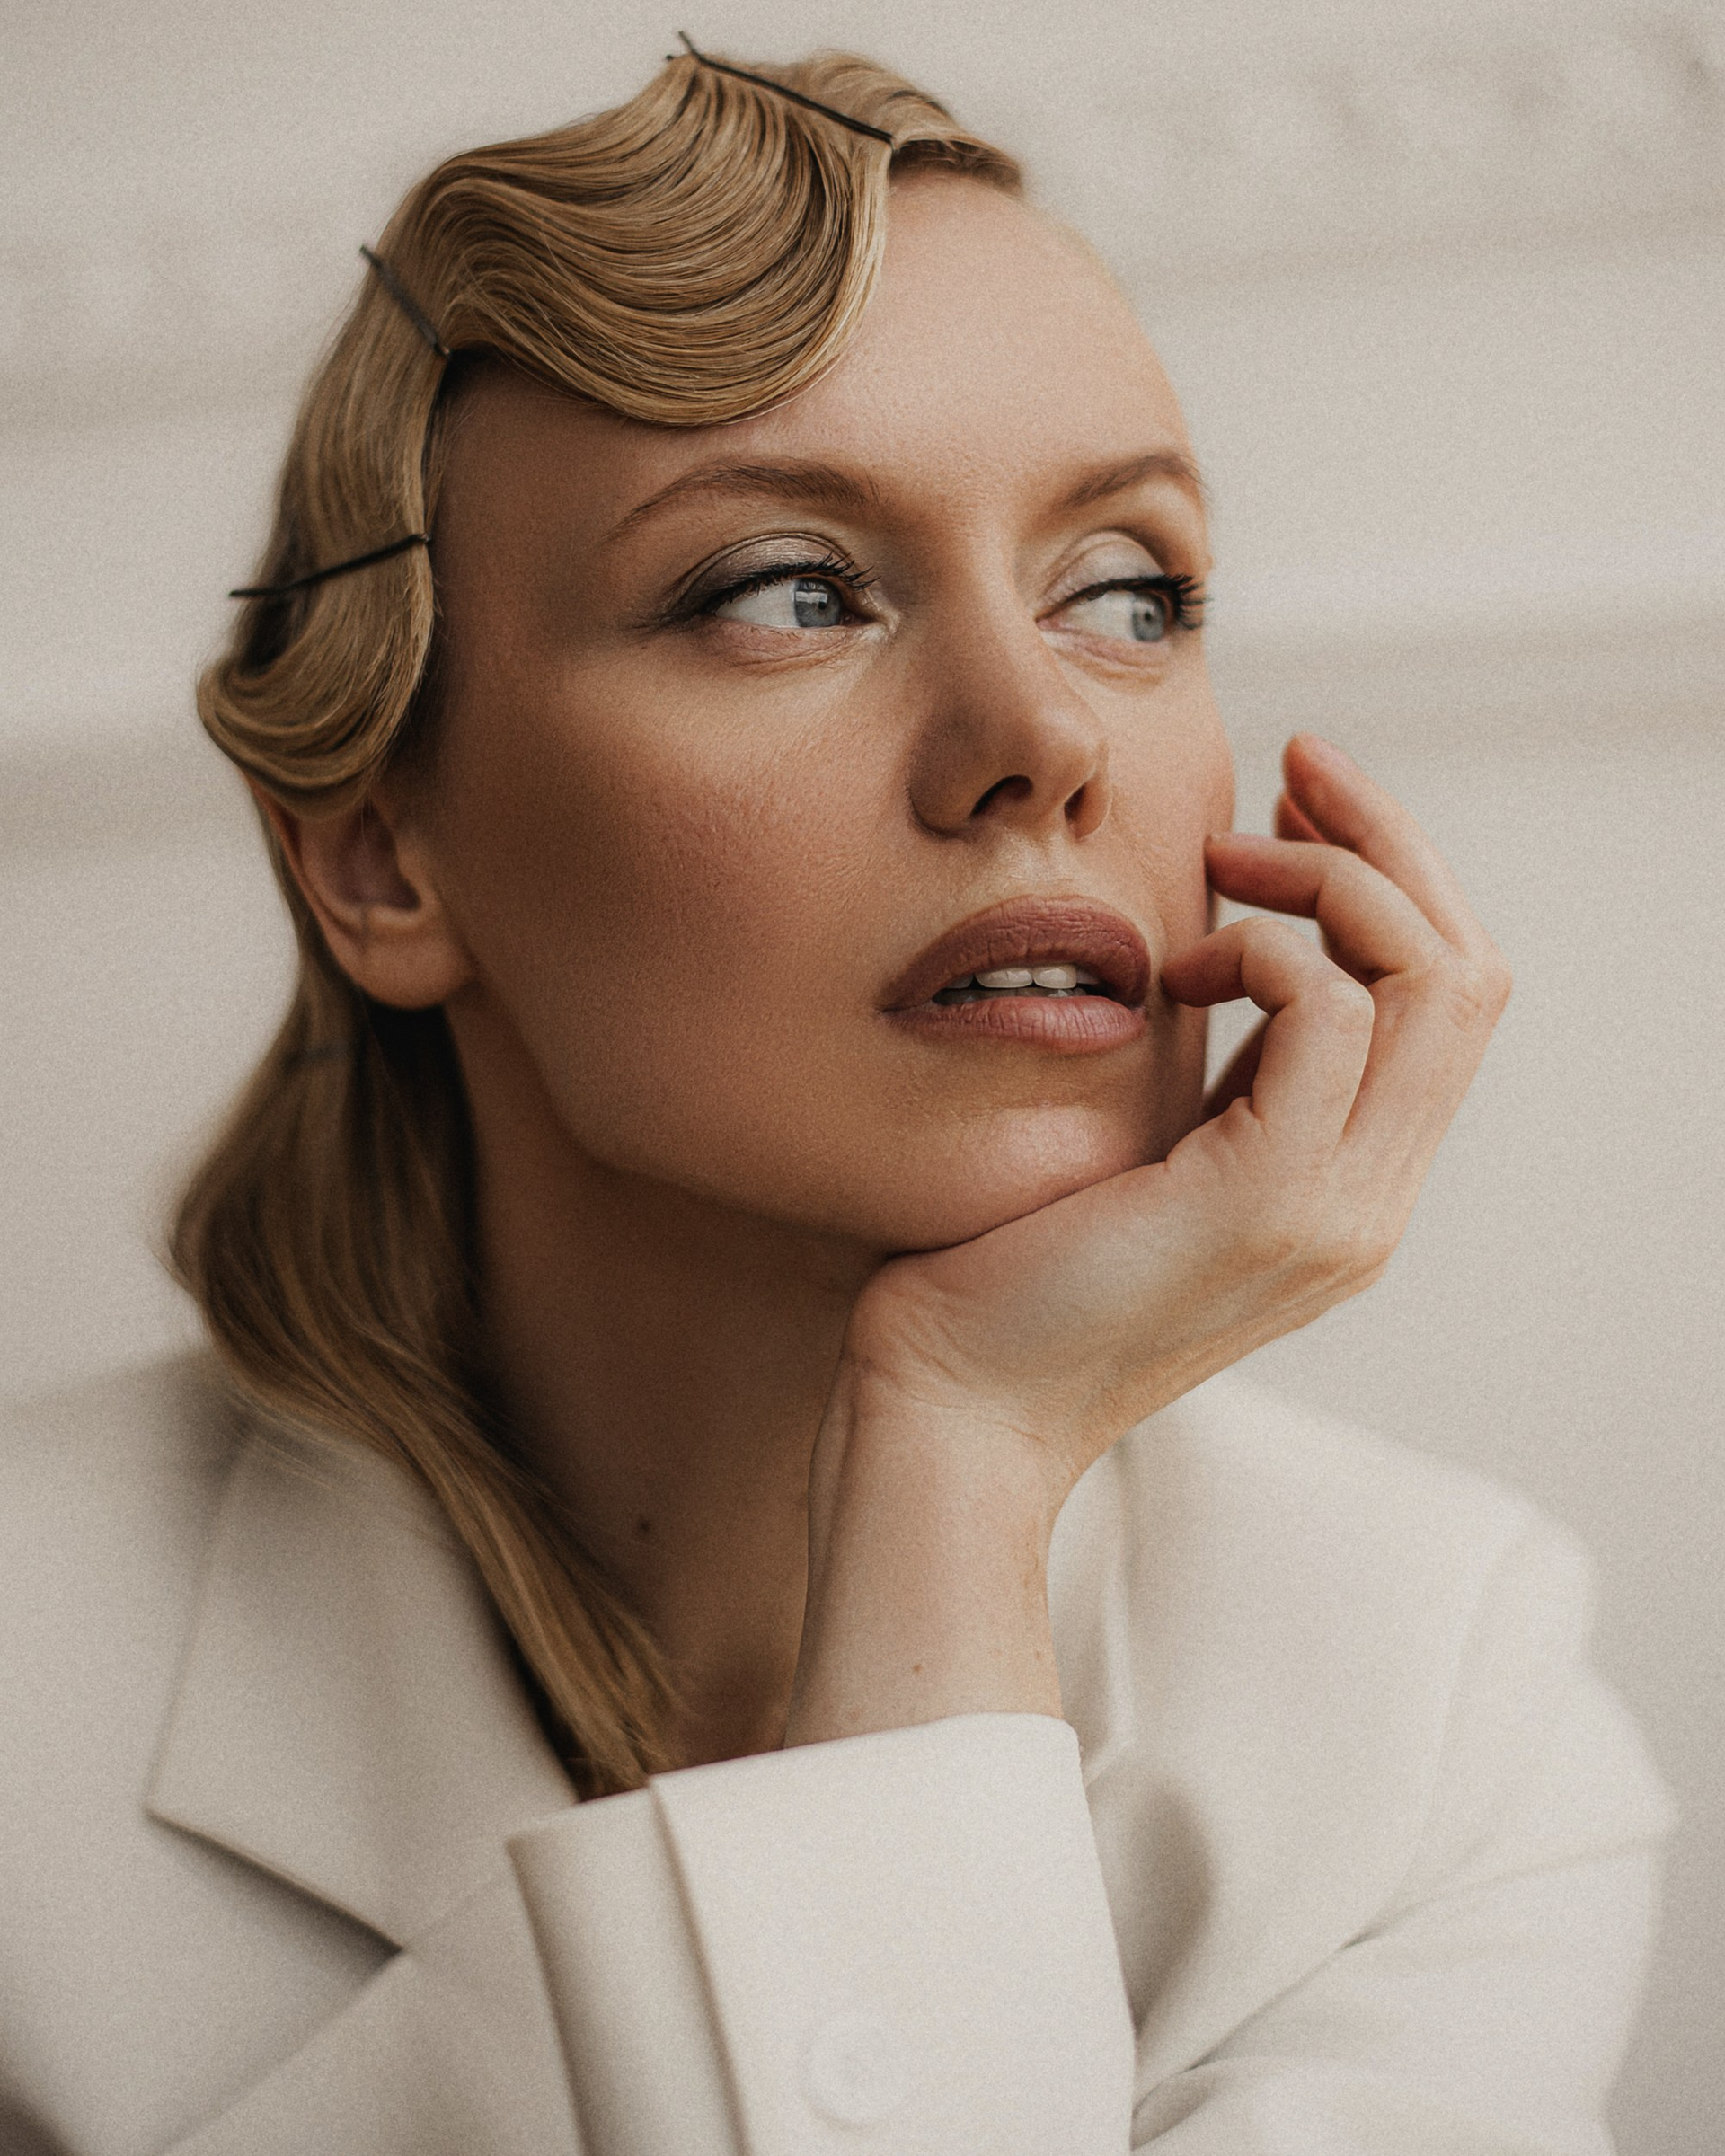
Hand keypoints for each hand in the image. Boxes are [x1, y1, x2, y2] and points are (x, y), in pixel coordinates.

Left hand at [784, 735, 1510, 1744]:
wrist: (952, 1402)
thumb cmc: (1008, 1267)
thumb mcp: (1148, 1144)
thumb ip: (1220, 1070)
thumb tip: (1225, 939)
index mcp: (1347, 1187)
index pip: (1446, 1004)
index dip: (1391, 883)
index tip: (1292, 807)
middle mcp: (1370, 1203)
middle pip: (1467, 974)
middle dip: (1387, 845)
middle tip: (1293, 768)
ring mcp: (1337, 1209)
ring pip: (1435, 979)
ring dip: (1331, 879)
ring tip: (1221, 862)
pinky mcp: (1269, 1200)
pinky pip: (1328, 1009)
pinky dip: (1262, 947)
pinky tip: (1175, 962)